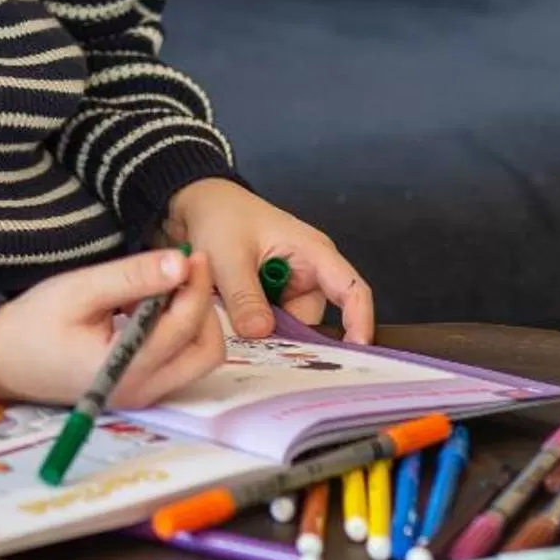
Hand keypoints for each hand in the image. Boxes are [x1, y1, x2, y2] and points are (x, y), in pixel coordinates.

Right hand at [0, 248, 226, 407]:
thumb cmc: (32, 323)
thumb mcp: (80, 290)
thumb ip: (132, 277)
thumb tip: (182, 263)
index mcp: (127, 368)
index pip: (185, 324)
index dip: (196, 285)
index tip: (194, 254)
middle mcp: (142, 390)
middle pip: (206, 351)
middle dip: (203, 308)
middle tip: (186, 273)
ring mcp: (142, 395)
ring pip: (196, 359)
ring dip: (192, 321)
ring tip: (161, 289)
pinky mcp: (138, 390)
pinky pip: (177, 362)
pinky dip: (176, 333)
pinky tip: (148, 307)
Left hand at [162, 180, 375, 344]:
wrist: (199, 207)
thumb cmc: (222, 216)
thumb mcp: (228, 255)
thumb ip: (244, 295)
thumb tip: (262, 333)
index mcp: (313, 253)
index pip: (352, 290)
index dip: (360, 322)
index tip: (356, 352)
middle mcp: (309, 274)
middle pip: (312, 320)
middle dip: (287, 336)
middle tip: (253, 340)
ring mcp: (289, 289)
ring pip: (287, 328)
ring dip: (261, 330)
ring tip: (228, 314)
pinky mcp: (271, 301)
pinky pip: (269, 326)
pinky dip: (251, 327)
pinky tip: (228, 318)